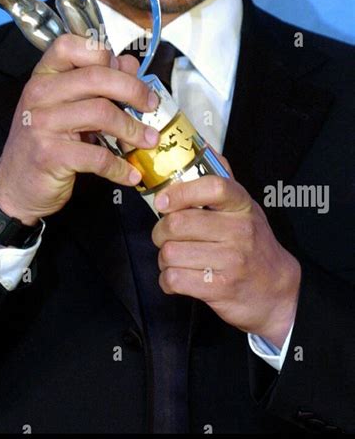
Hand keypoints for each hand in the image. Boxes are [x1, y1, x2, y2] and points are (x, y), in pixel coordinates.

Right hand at [0, 33, 159, 222]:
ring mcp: (42, 124)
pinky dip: (120, 166)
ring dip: (133, 129)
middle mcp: (39, 94)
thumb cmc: (44, 143)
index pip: (72, 45)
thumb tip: (128, 64)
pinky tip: (130, 172)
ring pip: (101, 113)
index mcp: (44, 76)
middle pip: (96, 77)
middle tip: (150, 105)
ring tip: (148, 139)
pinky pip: (97, 156)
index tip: (128, 72)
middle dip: (133, 90)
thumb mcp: (67, 106)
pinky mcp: (49, 155)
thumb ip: (96, 83)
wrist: (16, 186)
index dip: (105, 53)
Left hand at [152, 170, 300, 347]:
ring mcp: (231, 261)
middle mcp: (239, 231)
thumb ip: (222, 182)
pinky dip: (167, 280)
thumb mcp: (245, 209)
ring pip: (171, 253)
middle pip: (178, 224)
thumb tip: (202, 147)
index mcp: (242, 206)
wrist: (277, 291)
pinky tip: (176, 276)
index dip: (180, 192)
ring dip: (163, 258)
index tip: (163, 201)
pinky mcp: (220, 288)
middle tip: (163, 235)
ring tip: (173, 259)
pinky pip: (175, 279)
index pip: (212, 186)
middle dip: (160, 231)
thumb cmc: (254, 245)